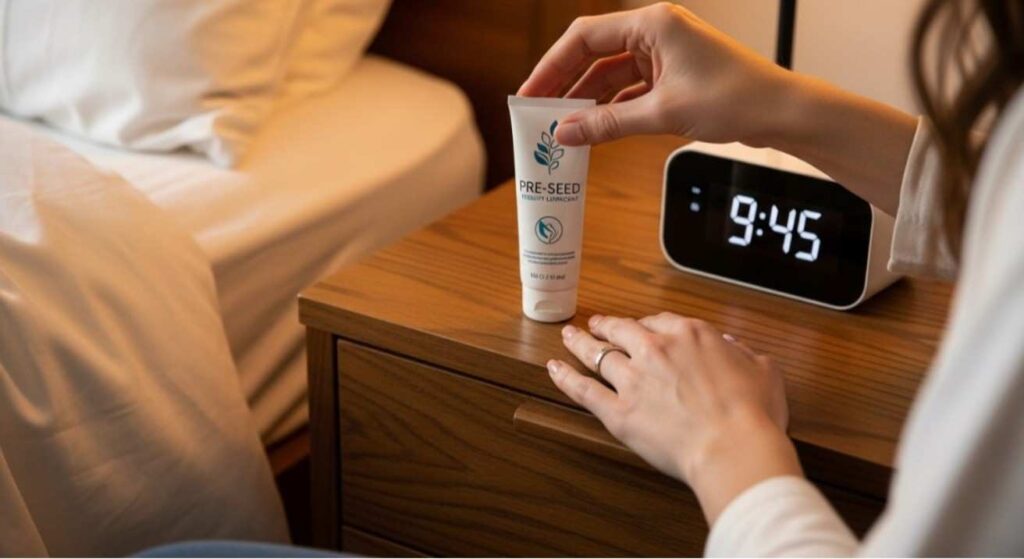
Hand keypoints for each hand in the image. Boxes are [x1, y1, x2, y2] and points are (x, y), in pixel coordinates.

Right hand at [517, 3, 790, 146]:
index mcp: (652, 24)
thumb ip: (608, 123)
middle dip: (564, 84)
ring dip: (587, 100)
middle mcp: (656, 32)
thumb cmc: (736, 98)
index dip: (552, 67)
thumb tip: (566, 133)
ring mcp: (665, 54)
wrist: (782, 113)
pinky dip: (611, 108)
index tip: (530, 94)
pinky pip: (629, 89)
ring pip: (610, 75)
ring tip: (561, 126)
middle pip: (593, 54)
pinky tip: (594, 128)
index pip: (584, 38)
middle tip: (538, 112)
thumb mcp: (662, 114)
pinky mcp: (673, 76)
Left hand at [547, 313, 802, 523]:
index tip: (641, 326)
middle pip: (622, 330)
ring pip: (597, 354)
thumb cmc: (753, 414)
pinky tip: (554, 369)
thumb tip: (734, 348)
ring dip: (580, 343)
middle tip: (596, 323)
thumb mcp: (764, 371)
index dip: (647, 324)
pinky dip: (565, 377)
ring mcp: (633, 380)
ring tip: (568, 336)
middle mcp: (656, 350)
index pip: (660, 321)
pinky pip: (583, 389)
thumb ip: (745, 354)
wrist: (733, 447)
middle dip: (607, 325)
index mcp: (690, 336)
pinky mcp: (618, 411)